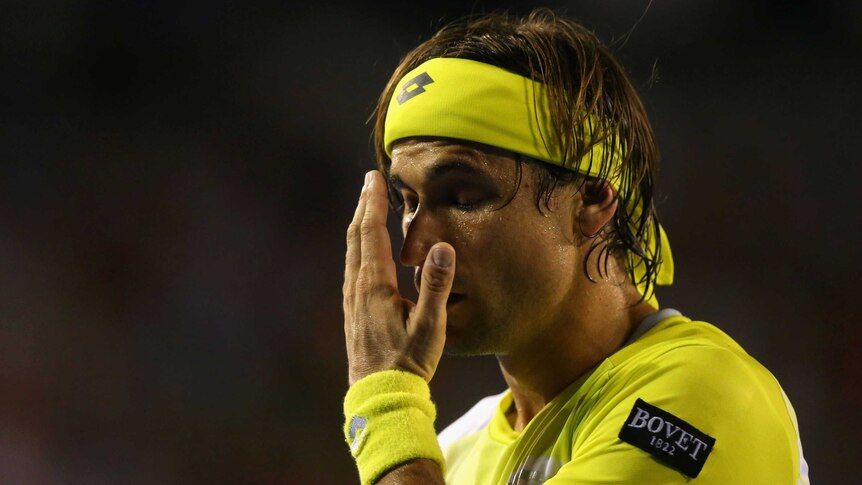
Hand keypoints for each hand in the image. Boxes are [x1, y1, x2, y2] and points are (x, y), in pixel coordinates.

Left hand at [343, 170, 455, 384]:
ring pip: (351, 253)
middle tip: (368, 182)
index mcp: (375, 286)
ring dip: (359, 226)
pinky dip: (359, 248)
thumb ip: (436, 285)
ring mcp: (352, 302)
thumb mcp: (430, 325)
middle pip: (356, 238)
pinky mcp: (353, 313)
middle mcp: (358, 289)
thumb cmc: (408, 362)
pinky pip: (352, 269)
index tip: (372, 178)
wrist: (380, 397)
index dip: (372, 203)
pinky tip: (366, 253)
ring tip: (367, 208)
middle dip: (362, 207)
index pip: (372, 234)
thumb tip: (442, 247)